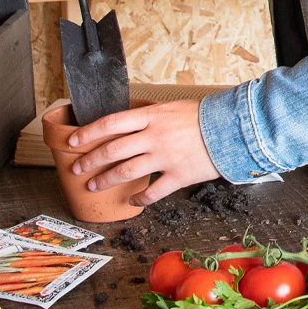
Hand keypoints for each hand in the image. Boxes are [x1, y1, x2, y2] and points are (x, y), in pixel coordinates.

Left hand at [68, 100, 218, 206]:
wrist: (234, 128)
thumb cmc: (204, 116)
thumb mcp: (172, 107)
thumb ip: (150, 116)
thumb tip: (127, 124)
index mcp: (152, 116)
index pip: (111, 123)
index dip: (88, 133)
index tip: (73, 141)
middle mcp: (155, 136)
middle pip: (113, 150)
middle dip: (90, 161)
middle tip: (78, 169)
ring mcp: (166, 157)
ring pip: (125, 172)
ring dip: (105, 180)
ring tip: (94, 186)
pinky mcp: (178, 176)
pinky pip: (152, 192)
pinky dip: (139, 198)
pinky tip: (132, 200)